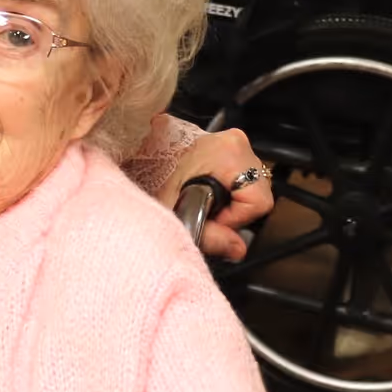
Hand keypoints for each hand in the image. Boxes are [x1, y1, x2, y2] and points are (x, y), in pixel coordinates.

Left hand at [159, 126, 272, 259]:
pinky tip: (204, 191)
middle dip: (233, 211)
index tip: (213, 220)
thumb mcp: (177, 210)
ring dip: (229, 200)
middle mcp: (235, 143)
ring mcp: (232, 142)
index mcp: (230, 153)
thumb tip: (237, 249)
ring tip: (203, 201)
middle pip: (256, 193)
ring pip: (249, 186)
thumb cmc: (149, 173)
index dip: (236, 219)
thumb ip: (210, 235)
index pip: (258, 202)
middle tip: (206, 212)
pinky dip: (224, 189)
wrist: (134, 153)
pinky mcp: (225, 146)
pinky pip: (238, 176)